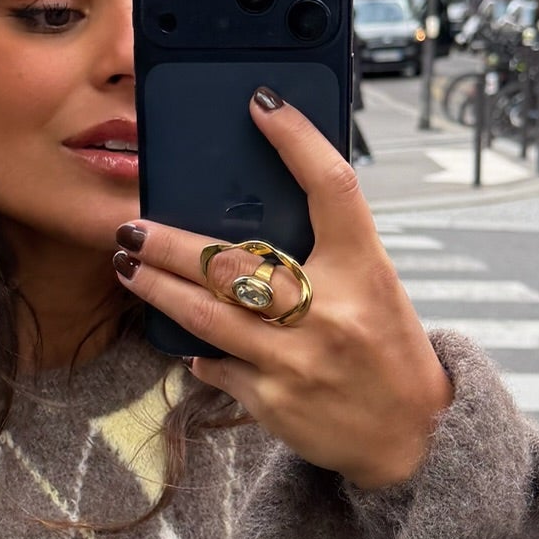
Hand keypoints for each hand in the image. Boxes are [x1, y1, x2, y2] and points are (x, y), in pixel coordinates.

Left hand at [113, 89, 452, 489]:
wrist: (411, 436)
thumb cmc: (386, 346)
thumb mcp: (373, 287)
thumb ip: (325, 253)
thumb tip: (247, 216)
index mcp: (366, 270)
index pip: (332, 187)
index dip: (297, 139)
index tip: (261, 102)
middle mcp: (332, 312)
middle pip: (232, 262)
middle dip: (170, 243)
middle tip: (130, 226)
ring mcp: (297, 361)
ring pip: (205, 316)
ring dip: (157, 288)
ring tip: (127, 267)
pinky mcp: (273, 403)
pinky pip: (215, 365)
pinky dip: (196, 348)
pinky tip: (178, 336)